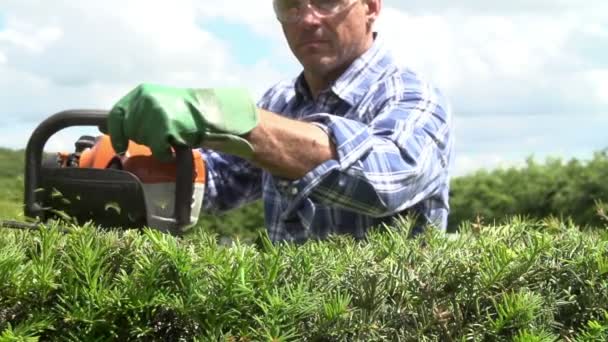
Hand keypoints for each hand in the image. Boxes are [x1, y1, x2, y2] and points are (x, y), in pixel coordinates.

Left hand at [105, 83, 258, 160]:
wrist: (210, 112)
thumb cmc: (183, 111)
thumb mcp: (155, 104)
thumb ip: (132, 113)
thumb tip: (103, 125)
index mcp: (141, 92)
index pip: (116, 114)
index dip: (116, 132)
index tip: (120, 145)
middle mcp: (145, 100)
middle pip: (130, 129)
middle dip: (141, 138)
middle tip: (159, 137)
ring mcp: (155, 113)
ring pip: (143, 140)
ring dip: (155, 144)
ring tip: (170, 138)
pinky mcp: (166, 126)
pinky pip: (157, 149)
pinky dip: (164, 153)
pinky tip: (173, 148)